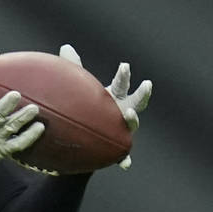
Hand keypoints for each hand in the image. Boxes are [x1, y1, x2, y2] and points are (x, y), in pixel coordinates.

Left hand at [59, 44, 151, 168]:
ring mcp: (122, 130)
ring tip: (128, 113)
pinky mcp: (116, 149)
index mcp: (115, 98)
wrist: (86, 138)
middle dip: (142, 94)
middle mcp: (122, 112)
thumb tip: (65, 46)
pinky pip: (123, 156)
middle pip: (138, 102)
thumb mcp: (82, 90)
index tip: (124, 65)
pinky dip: (125, 160)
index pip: (122, 84)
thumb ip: (74, 68)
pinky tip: (126, 164)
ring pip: (132, 125)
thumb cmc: (87, 109)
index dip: (124, 75)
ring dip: (133, 119)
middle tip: (146, 84)